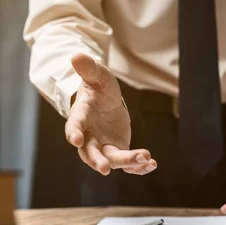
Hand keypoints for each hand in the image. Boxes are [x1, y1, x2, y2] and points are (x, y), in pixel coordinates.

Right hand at [65, 53, 156, 174]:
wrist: (106, 102)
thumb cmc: (98, 89)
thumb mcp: (97, 76)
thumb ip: (89, 69)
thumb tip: (76, 56)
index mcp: (81, 117)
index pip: (74, 126)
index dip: (73, 132)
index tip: (75, 140)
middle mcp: (89, 137)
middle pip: (91, 153)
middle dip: (98, 161)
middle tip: (105, 169)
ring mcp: (104, 147)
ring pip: (113, 160)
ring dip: (128, 162)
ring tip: (146, 158)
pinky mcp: (118, 151)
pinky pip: (127, 164)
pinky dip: (139, 167)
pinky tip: (152, 164)